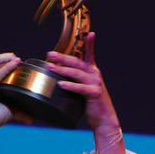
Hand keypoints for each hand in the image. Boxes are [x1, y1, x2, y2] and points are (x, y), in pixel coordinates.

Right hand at [0, 53, 23, 134]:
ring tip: (18, 59)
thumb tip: (31, 119)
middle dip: (9, 57)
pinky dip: (8, 66)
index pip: (0, 67)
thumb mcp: (9, 113)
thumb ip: (20, 113)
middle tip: (20, 62)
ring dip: (7, 57)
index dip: (10, 63)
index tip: (22, 66)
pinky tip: (16, 62)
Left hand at [45, 32, 122, 153]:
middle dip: (62, 57)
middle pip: (77, 62)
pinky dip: (70, 85)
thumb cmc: (92, 105)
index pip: (90, 55)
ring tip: (50, 67)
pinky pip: (80, 88)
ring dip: (62, 69)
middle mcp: (95, 75)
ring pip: (77, 73)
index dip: (90, 44)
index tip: (90, 33)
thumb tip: (58, 79)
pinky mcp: (94, 93)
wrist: (104, 120)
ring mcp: (95, 83)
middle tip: (49, 54)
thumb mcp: (83, 90)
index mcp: (93, 72)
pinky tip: (60, 84)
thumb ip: (75, 82)